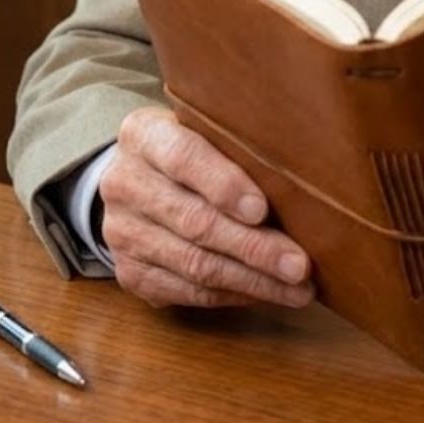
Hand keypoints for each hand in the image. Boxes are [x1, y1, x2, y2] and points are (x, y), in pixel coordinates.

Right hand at [99, 107, 313, 310]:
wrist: (135, 176)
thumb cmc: (193, 146)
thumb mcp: (206, 128)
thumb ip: (237, 144)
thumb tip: (301, 180)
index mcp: (143, 135)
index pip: (183, 158)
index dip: (224, 185)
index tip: (262, 210)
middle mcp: (125, 183)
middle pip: (194, 221)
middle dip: (254, 247)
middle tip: (299, 264)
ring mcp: (121, 232)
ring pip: (193, 264)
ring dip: (251, 281)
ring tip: (298, 289)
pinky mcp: (129, 272)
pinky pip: (186, 291)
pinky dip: (232, 295)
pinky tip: (266, 293)